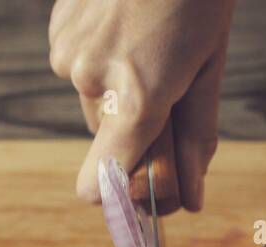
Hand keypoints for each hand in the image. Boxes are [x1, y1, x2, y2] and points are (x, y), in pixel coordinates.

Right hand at [48, 0, 234, 210]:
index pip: (102, 180)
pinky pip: (79, 68)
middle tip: (170, 90)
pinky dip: (101, 58)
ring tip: (148, 43)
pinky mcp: (57, 32)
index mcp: (137, 96)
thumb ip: (195, 138)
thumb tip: (189, 201)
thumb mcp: (209, 66)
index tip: (136, 196)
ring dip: (119, 90)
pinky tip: (124, 25)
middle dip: (137, 130)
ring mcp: (68, 54)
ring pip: (94, 102)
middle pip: (110, 139)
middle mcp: (92, 80)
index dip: (117, 195)